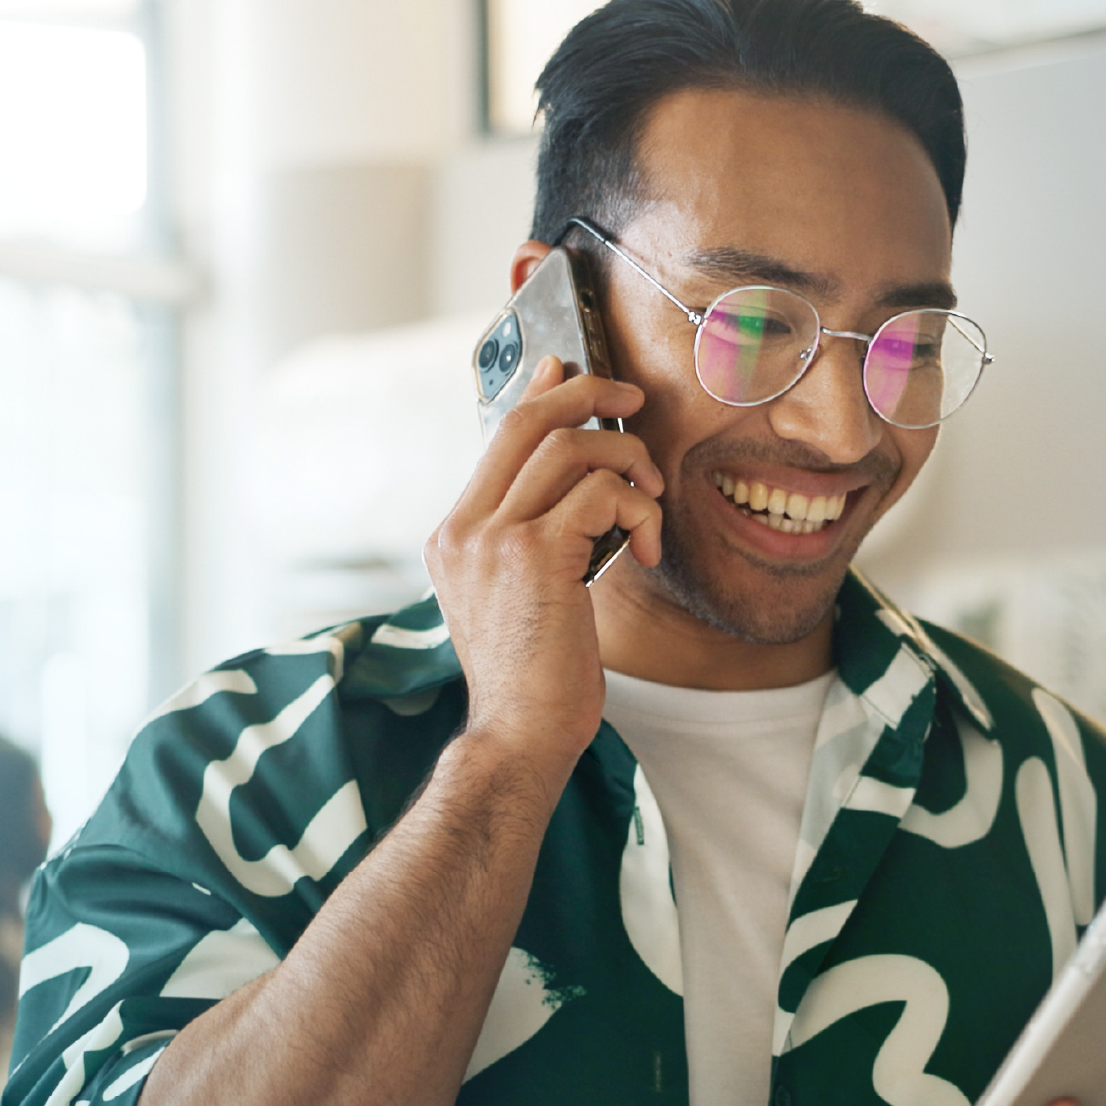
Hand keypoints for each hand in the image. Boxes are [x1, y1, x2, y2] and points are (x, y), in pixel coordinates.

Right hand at [424, 356, 665, 774]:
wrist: (519, 735)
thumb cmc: (535, 681)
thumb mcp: (523, 601)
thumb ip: (534, 543)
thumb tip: (578, 491)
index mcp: (454, 537)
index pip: (497, 438)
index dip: (540, 392)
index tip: (572, 369)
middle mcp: (462, 529)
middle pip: (526, 419)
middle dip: (588, 394)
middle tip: (633, 399)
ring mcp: (491, 538)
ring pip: (569, 447)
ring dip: (628, 461)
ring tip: (651, 499)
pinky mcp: (532, 554)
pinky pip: (600, 492)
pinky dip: (637, 507)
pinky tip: (646, 545)